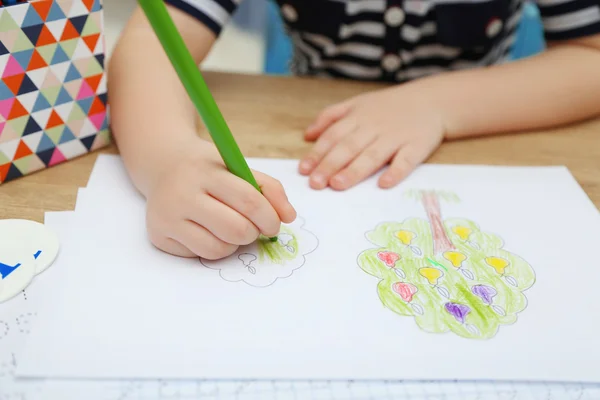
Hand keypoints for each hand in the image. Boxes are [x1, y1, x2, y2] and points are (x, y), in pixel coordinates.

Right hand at [145, 139, 296, 259]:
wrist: (163, 165)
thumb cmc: (208, 168)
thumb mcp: (237, 165)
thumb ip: (268, 187)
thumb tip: (289, 217)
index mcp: (205, 171)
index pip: (248, 200)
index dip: (269, 217)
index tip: (275, 223)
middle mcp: (181, 194)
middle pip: (235, 229)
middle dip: (254, 233)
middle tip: (255, 229)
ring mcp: (167, 217)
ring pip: (218, 249)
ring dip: (235, 243)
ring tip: (230, 227)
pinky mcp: (159, 237)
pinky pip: (200, 255)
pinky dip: (215, 247)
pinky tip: (209, 231)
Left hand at [299, 85, 445, 189]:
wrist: (432, 100)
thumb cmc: (389, 106)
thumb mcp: (357, 103)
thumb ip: (330, 117)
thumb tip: (307, 135)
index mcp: (358, 117)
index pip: (334, 136)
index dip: (318, 153)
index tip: (304, 170)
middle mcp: (375, 127)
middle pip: (349, 147)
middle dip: (330, 165)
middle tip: (316, 183)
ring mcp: (396, 137)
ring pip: (372, 155)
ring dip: (355, 170)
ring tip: (338, 184)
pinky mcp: (417, 146)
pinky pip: (406, 160)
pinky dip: (395, 171)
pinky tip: (383, 184)